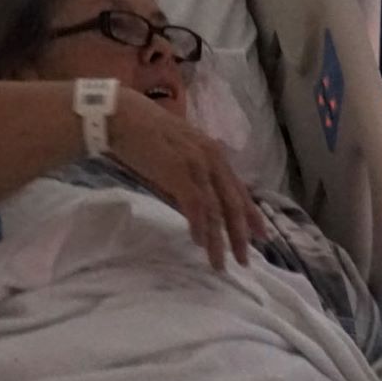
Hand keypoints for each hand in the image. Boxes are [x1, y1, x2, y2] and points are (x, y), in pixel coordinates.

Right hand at [108, 88, 268, 270]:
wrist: (121, 117)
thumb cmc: (144, 136)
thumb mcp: (178, 155)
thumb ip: (191, 177)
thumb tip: (195, 206)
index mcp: (214, 153)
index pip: (239, 189)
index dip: (251, 214)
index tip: (260, 236)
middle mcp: (212, 158)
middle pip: (234, 203)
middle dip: (241, 235)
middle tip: (245, 261)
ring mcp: (197, 165)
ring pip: (216, 210)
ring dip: (219, 240)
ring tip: (219, 263)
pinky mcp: (179, 172)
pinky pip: (196, 206)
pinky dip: (199, 226)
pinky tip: (199, 243)